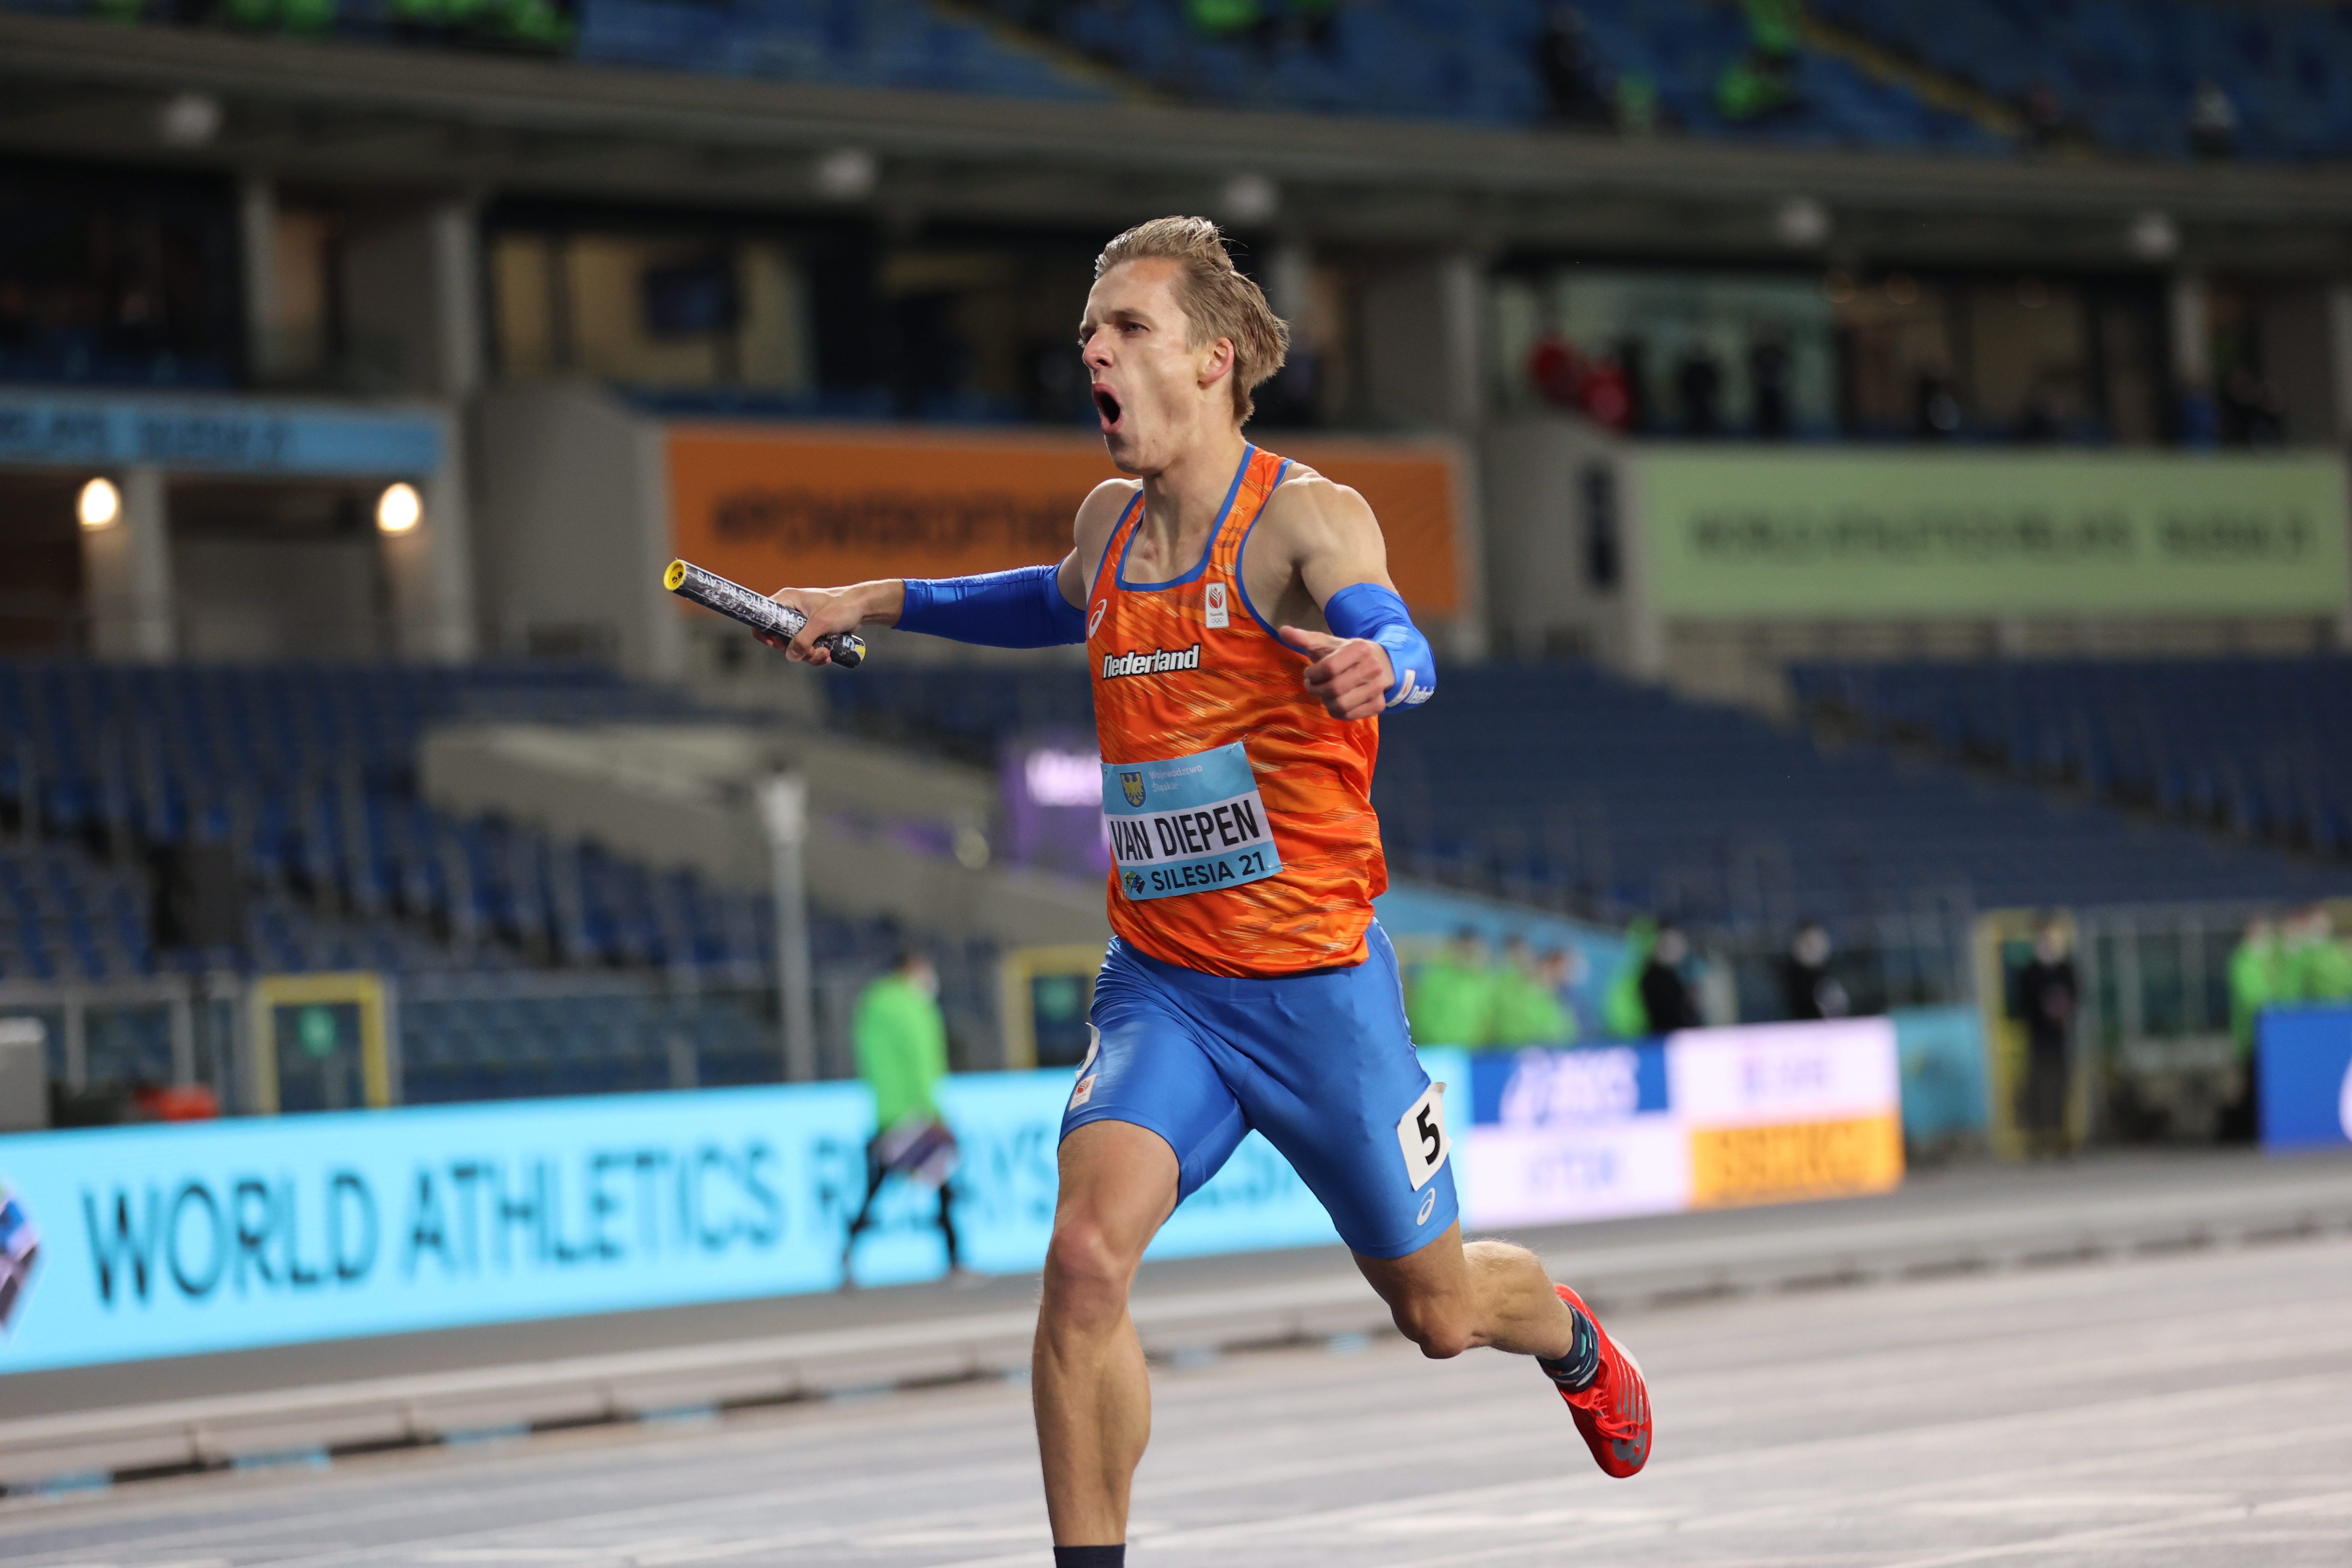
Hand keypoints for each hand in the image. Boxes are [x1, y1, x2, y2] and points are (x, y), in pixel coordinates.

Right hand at [756, 584, 872, 664]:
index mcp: (787, 600)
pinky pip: (807, 648)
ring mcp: (801, 623)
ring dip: (809, 655)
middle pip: (780, 638)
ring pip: (795, 646)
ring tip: (825, 653)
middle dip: (797, 650)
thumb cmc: (841, 607)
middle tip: (812, 652)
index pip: (764, 616)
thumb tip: (791, 656)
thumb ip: (803, 640)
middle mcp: (791, 611)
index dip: (764, 632)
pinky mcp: (812, 632)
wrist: (862, 608)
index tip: (775, 644)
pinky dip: (815, 655)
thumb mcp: (820, 623)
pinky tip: (827, 656)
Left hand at [1278, 625, 1392, 720]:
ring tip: (1325, 694)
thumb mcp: (1326, 644)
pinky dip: (1337, 712)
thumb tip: (1282, 631)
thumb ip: (1304, 639)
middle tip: (1313, 686)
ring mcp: (1378, 688)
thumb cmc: (1346, 653)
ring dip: (1326, 702)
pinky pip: (1350, 716)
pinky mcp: (1379, 704)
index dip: (1313, 674)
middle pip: (1334, 689)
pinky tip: (1335, 702)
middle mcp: (1373, 668)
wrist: (1380, 662)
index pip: (1329, 668)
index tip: (1309, 673)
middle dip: (1317, 690)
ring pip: (1341, 705)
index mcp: (1359, 649)